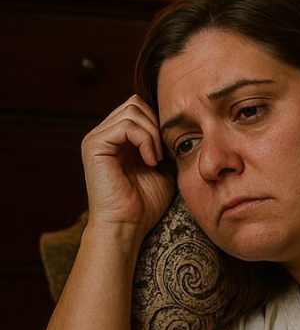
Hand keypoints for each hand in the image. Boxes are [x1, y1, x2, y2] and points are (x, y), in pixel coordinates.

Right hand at [81, 95, 174, 238]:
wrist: (128, 226)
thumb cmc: (146, 202)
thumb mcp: (162, 164)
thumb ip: (163, 141)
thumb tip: (177, 119)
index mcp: (118, 138)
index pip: (141, 107)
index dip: (160, 121)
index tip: (170, 146)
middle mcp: (104, 134)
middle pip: (136, 103)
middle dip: (157, 124)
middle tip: (162, 152)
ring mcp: (96, 138)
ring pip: (133, 110)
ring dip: (153, 133)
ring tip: (155, 159)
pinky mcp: (94, 146)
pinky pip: (126, 126)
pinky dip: (145, 140)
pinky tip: (149, 161)